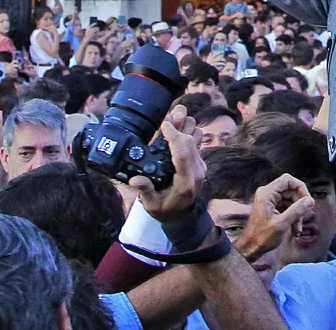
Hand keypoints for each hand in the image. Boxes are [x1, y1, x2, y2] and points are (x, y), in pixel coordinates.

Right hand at [128, 107, 205, 222]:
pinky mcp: (200, 162)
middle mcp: (196, 172)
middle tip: (166, 117)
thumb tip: (135, 180)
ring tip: (170, 121)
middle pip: (191, 140)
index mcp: (185, 182)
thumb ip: (146, 191)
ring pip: (197, 137)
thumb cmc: (165, 211)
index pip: (182, 153)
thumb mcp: (152, 205)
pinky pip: (196, 141)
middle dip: (179, 125)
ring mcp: (200, 166)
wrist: (183, 217)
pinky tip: (174, 129)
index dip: (174, 136)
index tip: (164, 124)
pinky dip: (186, 132)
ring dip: (185, 127)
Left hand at [235, 173, 316, 261]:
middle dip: (299, 205)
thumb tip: (310, 200)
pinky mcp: (272, 208)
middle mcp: (268, 194)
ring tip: (297, 228)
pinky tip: (294, 229)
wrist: (251, 248)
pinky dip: (293, 217)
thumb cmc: (262, 237)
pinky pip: (287, 207)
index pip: (287, 180)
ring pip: (291, 200)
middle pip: (291, 191)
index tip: (307, 200)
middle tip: (304, 217)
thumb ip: (297, 210)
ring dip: (297, 214)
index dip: (300, 187)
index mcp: (267, 193)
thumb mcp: (282, 224)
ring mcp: (270, 201)